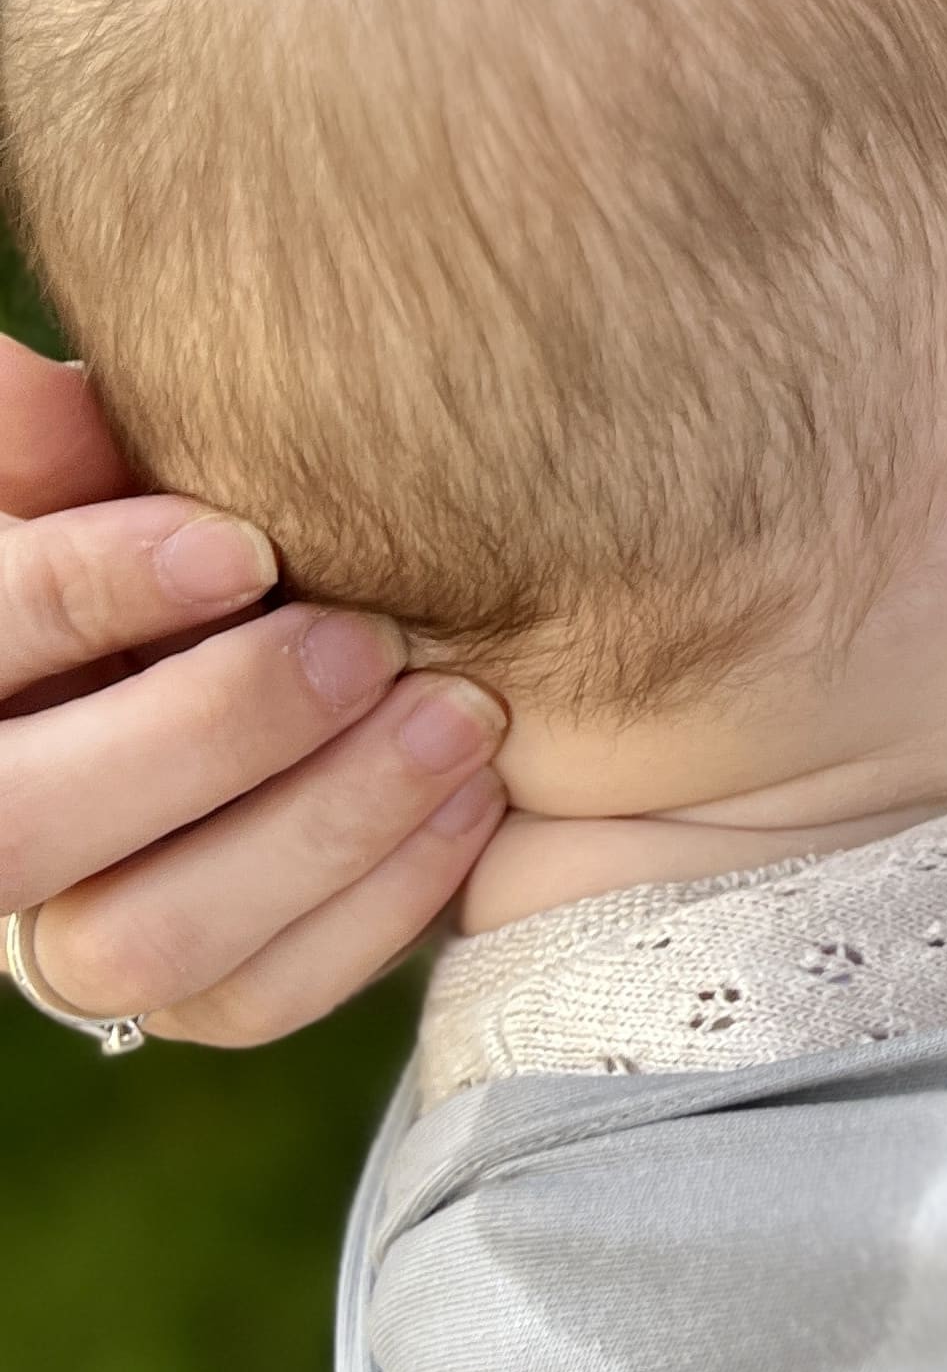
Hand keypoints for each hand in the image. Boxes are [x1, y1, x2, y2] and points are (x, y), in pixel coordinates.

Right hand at [0, 338, 506, 1048]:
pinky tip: (475, 795)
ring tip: (459, 716)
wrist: (331, 670)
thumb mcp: (144, 493)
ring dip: (318, 825)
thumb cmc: (212, 554)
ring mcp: (83, 935)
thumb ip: (77, 451)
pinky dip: (380, 901)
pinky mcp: (203, 996)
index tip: (242, 543)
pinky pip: (264, 997)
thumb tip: (15, 374)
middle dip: (204, 730)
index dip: (82, 597)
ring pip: (146, 942)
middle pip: (18, 830)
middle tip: (364, 641)